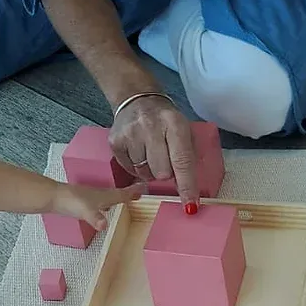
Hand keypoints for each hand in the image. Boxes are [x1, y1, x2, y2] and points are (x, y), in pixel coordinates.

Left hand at [49, 179, 144, 231]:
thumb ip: (95, 218)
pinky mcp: (82, 202)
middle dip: (128, 194)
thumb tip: (104, 225)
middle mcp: (99, 194)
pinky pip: (99, 203)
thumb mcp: (86, 211)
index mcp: (104, 195)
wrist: (52, 197)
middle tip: (139, 194)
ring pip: (108, 197)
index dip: (134, 192)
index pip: (122, 193)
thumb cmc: (70, 202)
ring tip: (125, 202)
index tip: (145, 188)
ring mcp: (90, 198)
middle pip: (117, 194)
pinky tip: (103, 210)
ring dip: (117, 199)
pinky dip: (106, 205)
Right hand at [110, 94, 199, 208]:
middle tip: (165, 158)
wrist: (136, 99)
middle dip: (166, 173)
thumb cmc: (165, 120)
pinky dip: (136, 166)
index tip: (190, 206)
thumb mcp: (183, 130)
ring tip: (150, 152)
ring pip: (144, 174)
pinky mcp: (115, 141)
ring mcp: (130, 134)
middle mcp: (150, 126)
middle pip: (162, 172)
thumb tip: (190, 192)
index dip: (187, 186)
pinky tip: (138, 151)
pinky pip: (129, 169)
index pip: (182, 161)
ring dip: (150, 170)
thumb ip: (187, 156)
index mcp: (174, 123)